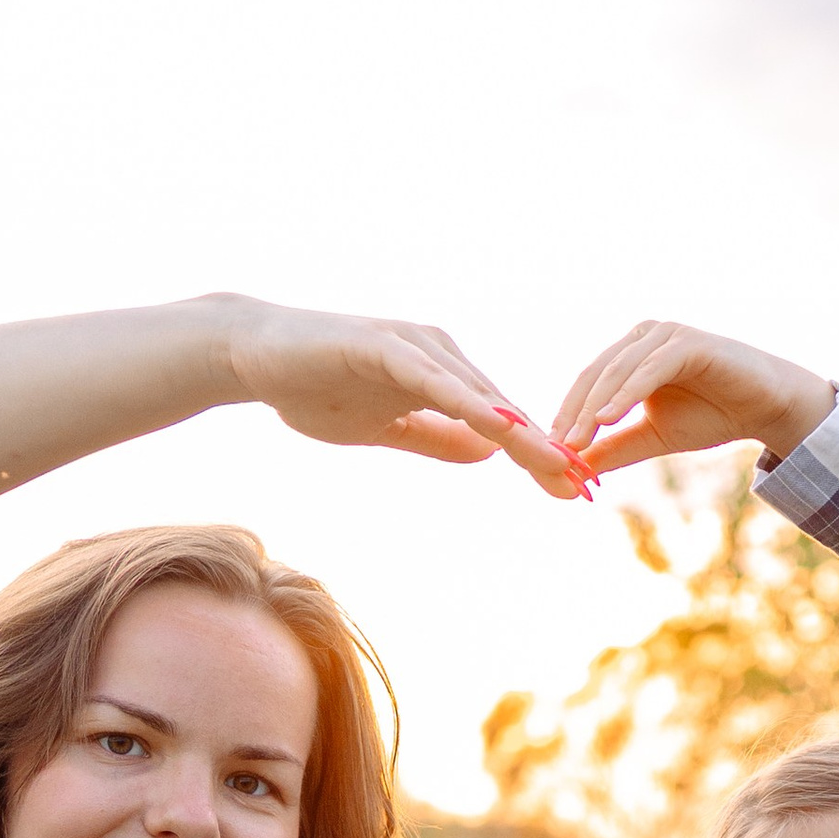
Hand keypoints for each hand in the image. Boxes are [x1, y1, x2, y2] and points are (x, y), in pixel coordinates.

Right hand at [219, 299, 587, 496]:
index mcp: (444, 376)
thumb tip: (488, 455)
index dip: (538, 458)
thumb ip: (437, 438)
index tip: (575, 491)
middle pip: (504, 410)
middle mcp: (441, 355)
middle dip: (545, 451)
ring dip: (521, 432)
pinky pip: (437, 381)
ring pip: (480, 396)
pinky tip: (500, 428)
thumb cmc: (316, 387)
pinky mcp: (386, 346)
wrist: (254, 355)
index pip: (502, 423)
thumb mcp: (387, 427)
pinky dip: (471, 404)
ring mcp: (416, 347)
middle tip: (585, 488)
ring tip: (558, 464)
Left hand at [553, 322, 835, 477]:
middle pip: (595, 374)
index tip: (549, 450)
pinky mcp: (688, 342)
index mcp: (631, 354)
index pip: (588, 382)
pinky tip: (609, 420)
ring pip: (617, 371)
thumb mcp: (654, 436)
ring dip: (594, 407)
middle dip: (574, 414)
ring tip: (577, 440)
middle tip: (557, 448)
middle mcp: (644, 337)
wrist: (766, 408)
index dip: (567, 415)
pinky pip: (649, 369)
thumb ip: (617, 446)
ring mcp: (666, 335)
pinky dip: (626, 394)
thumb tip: (576, 467)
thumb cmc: (712, 416)